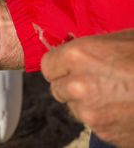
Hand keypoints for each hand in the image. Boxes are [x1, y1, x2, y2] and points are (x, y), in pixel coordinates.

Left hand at [42, 30, 133, 147]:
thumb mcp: (121, 39)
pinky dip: (106, 119)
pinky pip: (95, 124)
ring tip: (119, 94)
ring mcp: (90, 113)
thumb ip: (91, 48)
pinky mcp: (105, 133)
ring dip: (89, 103)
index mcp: (78, 55)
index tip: (72, 65)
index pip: (48, 65)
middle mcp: (76, 85)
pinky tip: (127, 108)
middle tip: (98, 80)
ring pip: (75, 108)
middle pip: (58, 88)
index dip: (61, 65)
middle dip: (72, 84)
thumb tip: (76, 52)